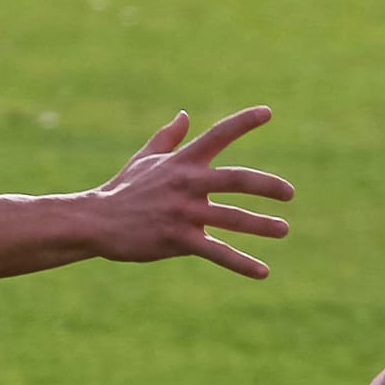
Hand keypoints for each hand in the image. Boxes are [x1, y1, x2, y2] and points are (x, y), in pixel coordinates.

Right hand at [90, 106, 292, 278]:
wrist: (95, 222)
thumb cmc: (121, 190)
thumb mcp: (144, 160)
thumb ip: (168, 138)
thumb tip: (184, 115)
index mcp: (182, 163)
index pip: (217, 135)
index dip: (243, 122)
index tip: (268, 112)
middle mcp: (187, 184)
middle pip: (236, 178)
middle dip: (267, 185)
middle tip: (289, 193)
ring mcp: (183, 213)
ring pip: (231, 218)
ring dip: (261, 224)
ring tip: (283, 229)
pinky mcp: (177, 239)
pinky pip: (216, 252)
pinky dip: (241, 262)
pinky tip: (262, 271)